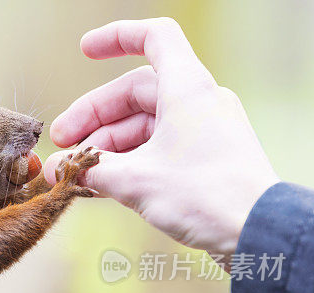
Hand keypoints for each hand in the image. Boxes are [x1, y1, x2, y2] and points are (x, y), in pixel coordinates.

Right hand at [43, 18, 278, 262]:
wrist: (257, 234)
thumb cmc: (206, 196)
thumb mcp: (136, 181)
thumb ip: (90, 170)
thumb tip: (56, 169)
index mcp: (187, 89)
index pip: (154, 38)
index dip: (117, 38)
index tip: (85, 51)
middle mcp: (196, 103)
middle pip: (134, 94)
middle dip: (93, 118)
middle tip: (61, 146)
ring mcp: (200, 132)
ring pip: (141, 127)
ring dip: (105, 147)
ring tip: (72, 173)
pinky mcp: (202, 161)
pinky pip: (153, 150)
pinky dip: (125, 162)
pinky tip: (97, 183)